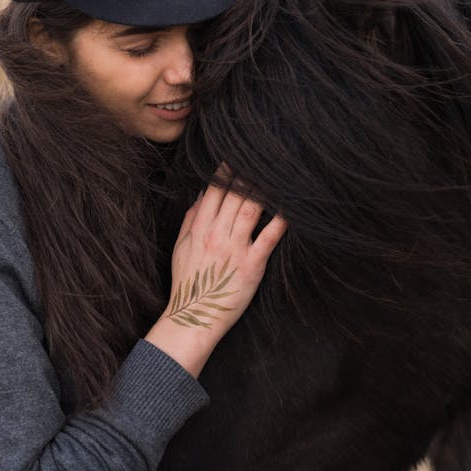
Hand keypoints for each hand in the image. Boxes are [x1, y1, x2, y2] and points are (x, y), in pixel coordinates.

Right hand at [145, 174, 286, 376]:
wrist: (194, 316)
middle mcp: (217, 235)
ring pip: (251, 209)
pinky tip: (289, 207)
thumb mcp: (180, 249)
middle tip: (261, 155)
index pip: (214, 191)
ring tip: (275, 172)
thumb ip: (191, 219)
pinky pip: (268, 238)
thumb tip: (201, 194)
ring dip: (263, 189)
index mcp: (199, 229)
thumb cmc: (189, 283)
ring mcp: (235, 249)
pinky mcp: (252, 265)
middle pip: (234, 195)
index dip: (225, 171)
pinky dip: (279, 221)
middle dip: (247, 173)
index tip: (236, 154)